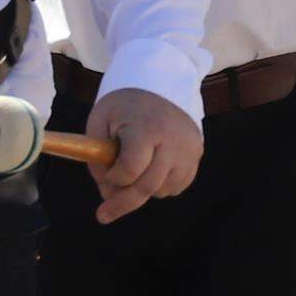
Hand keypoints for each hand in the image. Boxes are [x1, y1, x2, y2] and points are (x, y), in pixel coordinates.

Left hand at [87, 86, 203, 223]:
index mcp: (146, 128)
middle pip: (147, 186)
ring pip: (162, 190)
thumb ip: (97, 157)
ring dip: (144, 189)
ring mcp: (189, 149)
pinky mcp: (197, 154)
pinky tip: (152, 166)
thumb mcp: (100, 120)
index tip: (106, 175)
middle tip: (103, 215)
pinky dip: (161, 184)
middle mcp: (173, 141)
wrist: (161, 80)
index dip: (114, 178)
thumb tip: (108, 193)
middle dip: (122, 203)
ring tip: (135, 168)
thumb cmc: (125, 104)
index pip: (130, 170)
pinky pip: (177, 185)